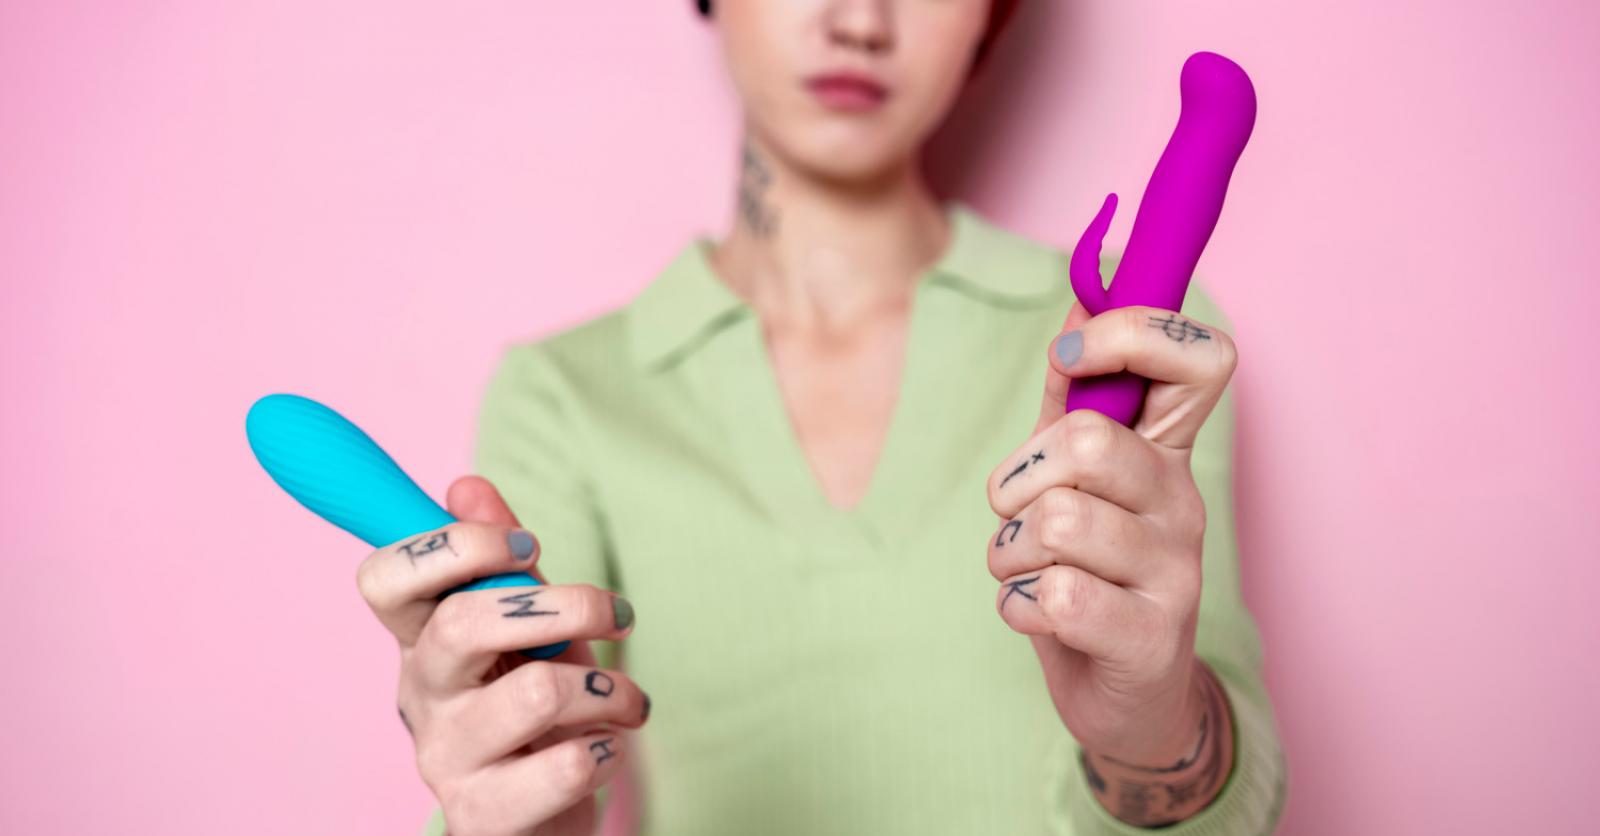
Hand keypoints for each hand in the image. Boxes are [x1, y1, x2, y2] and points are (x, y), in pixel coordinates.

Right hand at [355, 475, 648, 835]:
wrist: (545, 818)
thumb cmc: (539, 715)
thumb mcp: (529, 629)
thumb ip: (504, 564)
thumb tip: (466, 485)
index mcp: (420, 641)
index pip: (384, 579)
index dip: (454, 546)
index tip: (530, 547)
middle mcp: (420, 698)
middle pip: (461, 623)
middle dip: (563, 605)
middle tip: (615, 612)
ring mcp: (445, 761)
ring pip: (535, 693)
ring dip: (609, 689)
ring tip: (626, 701)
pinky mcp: (484, 815)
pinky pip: (564, 766)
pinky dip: (608, 747)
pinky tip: (606, 748)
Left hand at [985, 302, 1236, 771]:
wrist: (1127, 696)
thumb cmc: (1091, 570)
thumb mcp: (1077, 478)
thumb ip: (1073, 395)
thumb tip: (1080, 293)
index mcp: (1169, 451)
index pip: (1202, 358)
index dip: (1131, 333)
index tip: (1071, 355)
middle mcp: (1183, 502)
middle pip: (1088, 442)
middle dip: (1018, 478)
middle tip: (1019, 511)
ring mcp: (1175, 573)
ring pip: (1055, 524)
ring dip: (1007, 552)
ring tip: (1026, 570)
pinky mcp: (1148, 639)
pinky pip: (1052, 598)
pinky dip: (1016, 607)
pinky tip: (1039, 615)